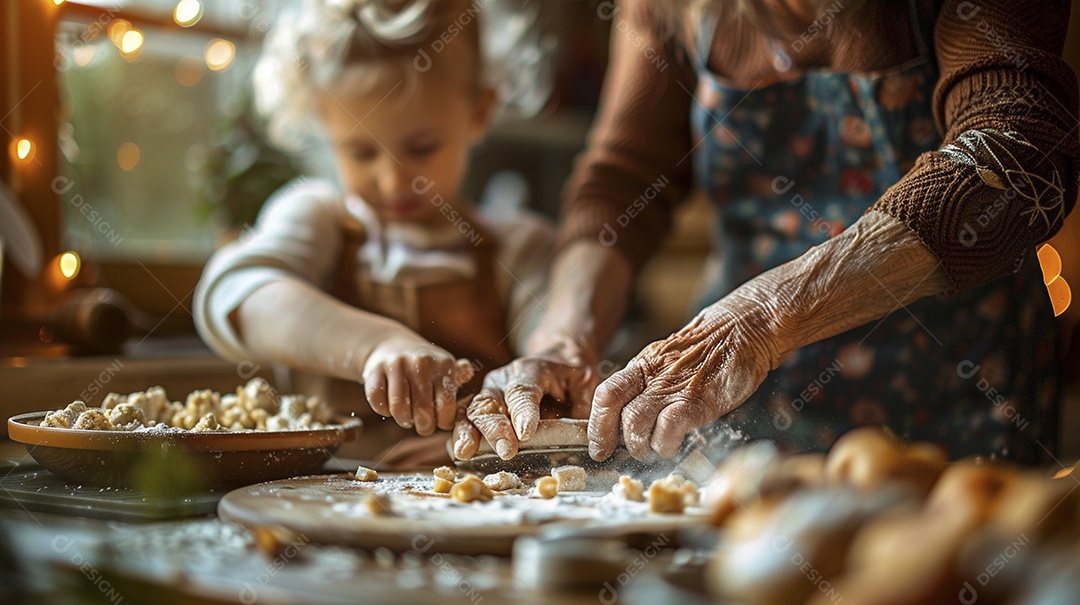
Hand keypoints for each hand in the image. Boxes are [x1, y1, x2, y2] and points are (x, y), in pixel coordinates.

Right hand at [362, 335, 473, 435]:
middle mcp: (421, 363)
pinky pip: (378, 402)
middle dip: (424, 427)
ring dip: (403, 420)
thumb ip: (458, 374)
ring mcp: (396, 365)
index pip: (447, 405)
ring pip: (399, 409)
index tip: (440, 423)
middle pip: (423, 411)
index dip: (444, 422)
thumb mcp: (444, 366)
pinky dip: (384, 411)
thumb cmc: (424, 366)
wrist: (391, 345)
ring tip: (407, 418)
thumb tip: (469, 371)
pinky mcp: (374, 370)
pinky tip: (390, 407)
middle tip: (423, 425)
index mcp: (443, 364)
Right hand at [452, 345, 596, 459]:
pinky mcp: (482, 406)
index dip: (523, 411)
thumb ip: (584, 410)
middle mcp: (505, 379)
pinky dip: (461, 435)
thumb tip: (590, 441)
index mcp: (533, 370)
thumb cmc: (573, 376)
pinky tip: (461, 452)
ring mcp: (490, 391)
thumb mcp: (587, 385)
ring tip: (466, 451)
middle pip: (492, 401)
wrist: (558, 360)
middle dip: (496, 427)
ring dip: (469, 431)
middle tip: (507, 450)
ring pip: (473, 410)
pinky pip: (466, 419)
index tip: (525, 433)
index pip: (524, 390)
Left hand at [588, 299, 780, 461]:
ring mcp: (672, 388)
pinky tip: (673, 445)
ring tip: (651, 449)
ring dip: (639, 445)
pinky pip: (667, 429)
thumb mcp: (670, 362)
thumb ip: (651, 384)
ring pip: (634, 422)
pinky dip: (665, 444)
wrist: (743, 329)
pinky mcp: (695, 401)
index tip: (597, 445)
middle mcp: (652, 376)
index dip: (596, 423)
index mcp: (643, 366)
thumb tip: (633, 415)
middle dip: (607, 436)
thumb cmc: (711, 351)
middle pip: (612, 406)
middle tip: (613, 452)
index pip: (606, 393)